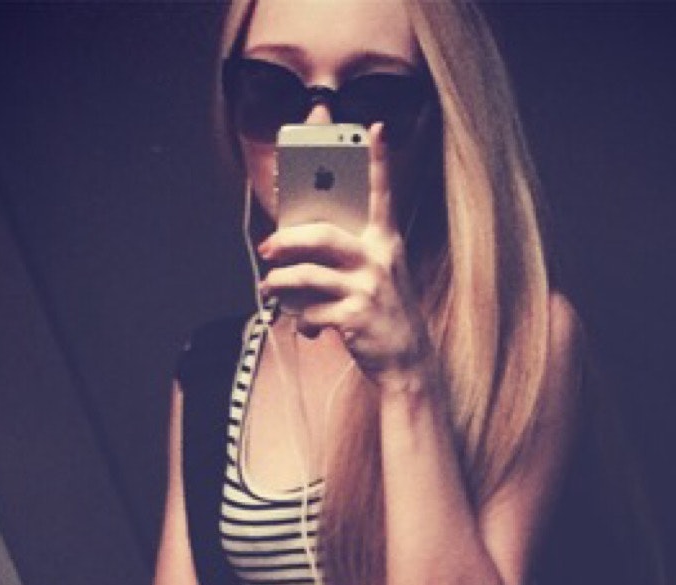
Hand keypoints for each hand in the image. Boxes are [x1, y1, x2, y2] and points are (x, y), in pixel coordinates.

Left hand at [258, 125, 432, 383]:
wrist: (407, 362)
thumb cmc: (384, 314)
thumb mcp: (377, 277)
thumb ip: (348, 256)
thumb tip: (299, 251)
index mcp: (385, 243)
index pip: (382, 195)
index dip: (379, 161)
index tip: (375, 130)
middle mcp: (379, 260)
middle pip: (322, 236)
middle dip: (287, 240)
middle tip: (268, 247)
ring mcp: (368, 288)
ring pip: (309, 275)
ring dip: (281, 283)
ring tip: (270, 286)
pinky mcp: (355, 317)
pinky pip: (312, 311)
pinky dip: (301, 320)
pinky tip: (304, 326)